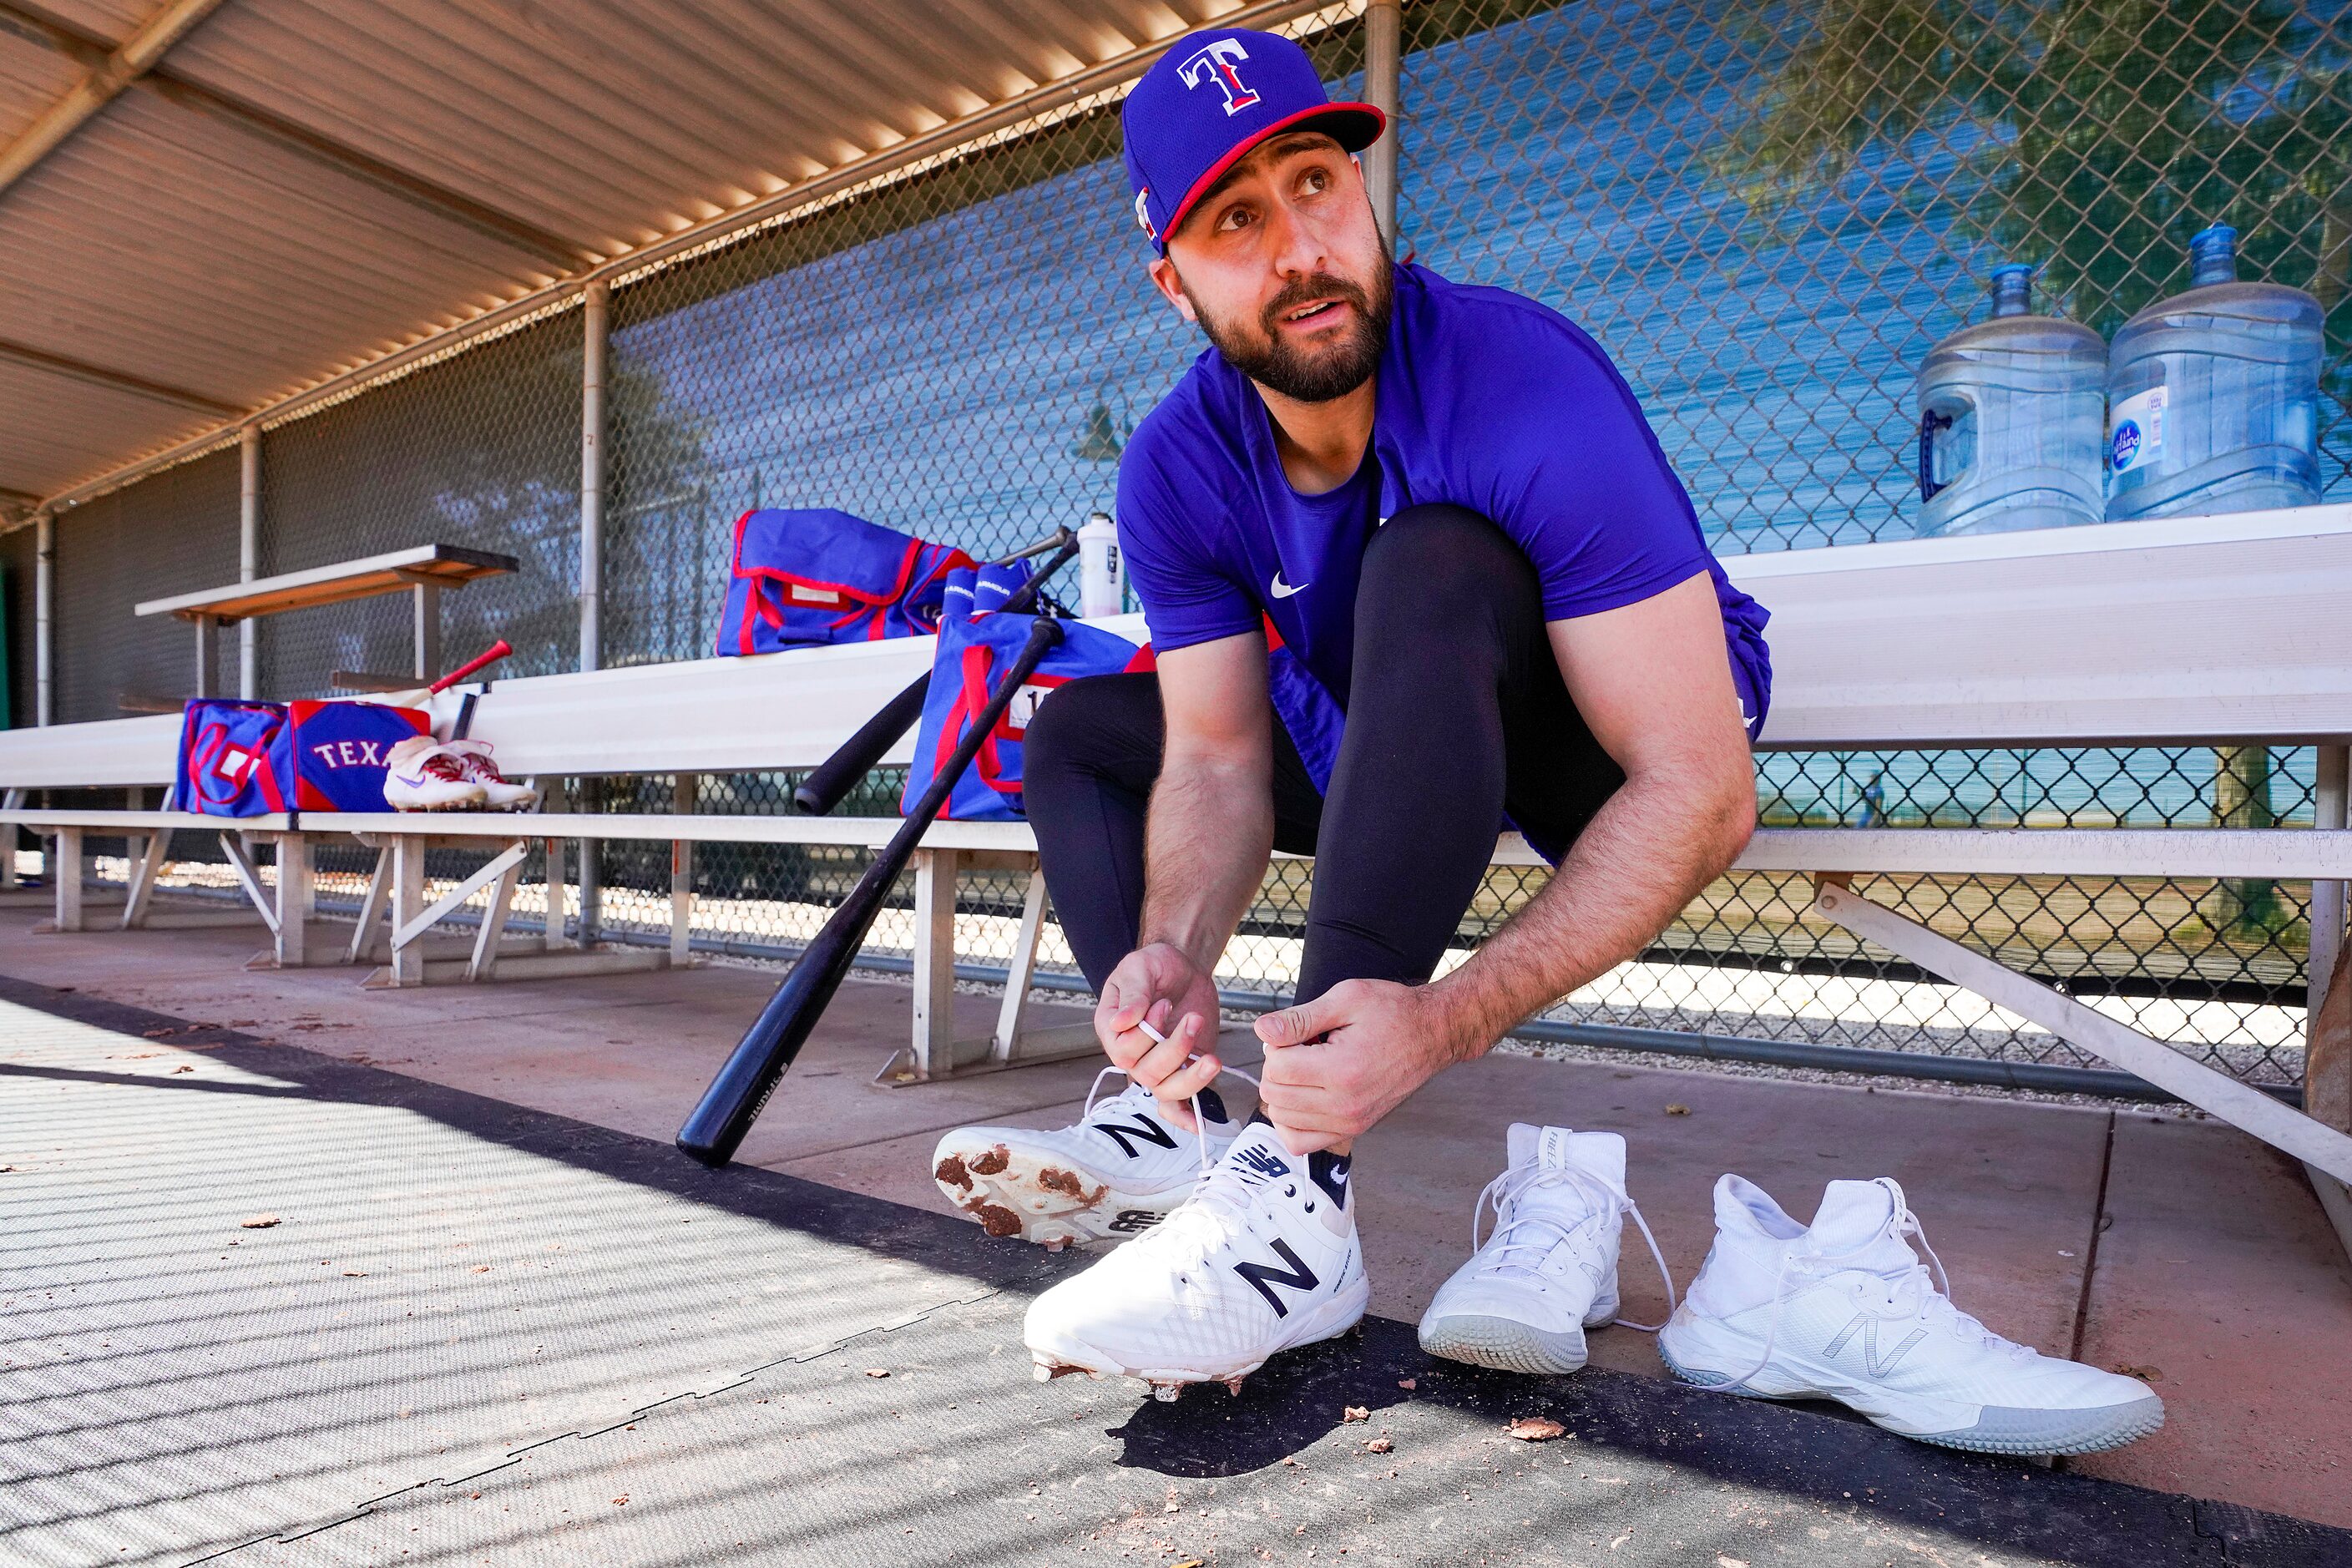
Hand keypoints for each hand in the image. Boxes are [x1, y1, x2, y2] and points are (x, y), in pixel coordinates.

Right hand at [1094, 942, 1222, 1129]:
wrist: (1182, 966)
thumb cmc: (1154, 965)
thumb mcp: (1140, 968)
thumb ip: (1133, 994)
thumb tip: (1121, 1023)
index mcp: (1112, 1029)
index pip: (1124, 1050)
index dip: (1147, 1033)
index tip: (1164, 1003)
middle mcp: (1131, 1054)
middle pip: (1147, 1072)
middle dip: (1174, 1047)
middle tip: (1192, 1017)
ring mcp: (1157, 1066)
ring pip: (1166, 1090)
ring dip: (1191, 1077)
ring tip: (1212, 1059)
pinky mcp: (1181, 1070)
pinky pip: (1177, 1104)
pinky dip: (1184, 1117)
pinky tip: (1197, 1126)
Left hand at [1252, 979, 1467, 1154]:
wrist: (1432, 1035)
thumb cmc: (1392, 1012)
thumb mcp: (1346, 999)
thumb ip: (1299, 1018)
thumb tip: (1262, 1031)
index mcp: (1341, 1070)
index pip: (1275, 1066)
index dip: (1276, 1042)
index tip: (1298, 1031)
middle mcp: (1344, 1104)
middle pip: (1273, 1093)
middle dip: (1277, 1066)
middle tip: (1302, 1047)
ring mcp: (1349, 1123)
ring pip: (1280, 1119)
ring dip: (1282, 1091)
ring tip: (1307, 1069)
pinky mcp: (1353, 1130)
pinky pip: (1300, 1143)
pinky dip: (1291, 1121)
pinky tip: (1303, 1095)